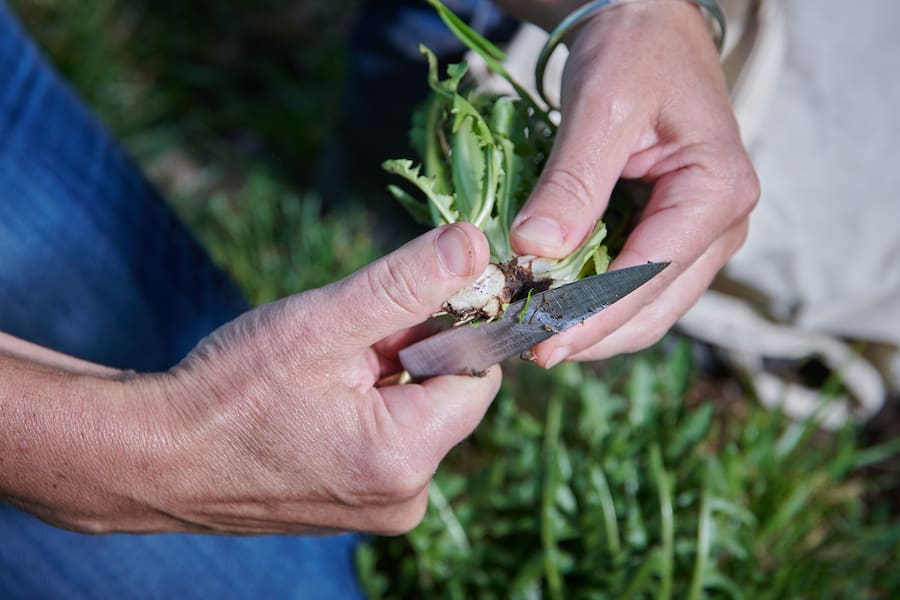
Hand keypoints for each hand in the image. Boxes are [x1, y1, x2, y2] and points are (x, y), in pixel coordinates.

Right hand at [3, 224, 498, 534]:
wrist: (152, 458)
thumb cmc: (228, 391)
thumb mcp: (323, 322)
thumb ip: (407, 282)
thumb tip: (476, 246)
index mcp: (407, 457)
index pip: (478, 372)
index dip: (449, 327)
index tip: (399, 306)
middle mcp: (406, 497)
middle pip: (447, 395)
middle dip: (409, 353)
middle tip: (344, 341)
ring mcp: (380, 507)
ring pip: (416, 414)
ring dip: (385, 379)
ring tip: (320, 375)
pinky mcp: (357, 505)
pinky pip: (389, 440)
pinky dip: (367, 408)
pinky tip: (316, 400)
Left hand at [507, 0, 758, 365]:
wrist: (648, 27)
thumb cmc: (632, 52)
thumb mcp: (601, 107)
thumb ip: (573, 182)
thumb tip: (536, 251)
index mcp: (718, 192)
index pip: (651, 275)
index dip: (593, 317)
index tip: (540, 344)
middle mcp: (722, 225)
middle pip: (654, 306)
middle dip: (591, 335)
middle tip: (526, 350)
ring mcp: (702, 235)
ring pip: (648, 308)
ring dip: (593, 328)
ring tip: (534, 338)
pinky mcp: (675, 235)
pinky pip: (638, 287)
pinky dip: (597, 305)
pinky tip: (555, 309)